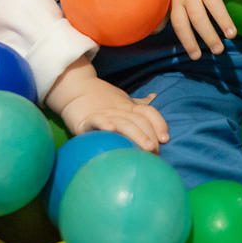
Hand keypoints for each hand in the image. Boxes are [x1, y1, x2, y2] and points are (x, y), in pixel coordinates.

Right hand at [45, 58, 169, 150]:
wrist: (75, 90)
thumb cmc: (102, 101)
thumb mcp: (123, 101)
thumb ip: (138, 104)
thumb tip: (154, 97)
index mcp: (129, 107)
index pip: (149, 112)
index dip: (159, 123)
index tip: (166, 139)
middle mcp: (120, 110)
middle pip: (139, 120)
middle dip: (150, 135)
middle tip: (156, 152)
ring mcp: (104, 114)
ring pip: (123, 123)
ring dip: (137, 134)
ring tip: (147, 147)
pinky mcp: (86, 120)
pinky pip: (96, 121)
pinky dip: (104, 123)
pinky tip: (111, 129)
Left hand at [166, 0, 241, 59]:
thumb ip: (165, 12)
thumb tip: (154, 32)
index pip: (180, 23)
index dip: (187, 40)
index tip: (197, 55)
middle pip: (198, 17)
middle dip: (208, 35)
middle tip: (218, 50)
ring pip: (214, 3)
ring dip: (223, 19)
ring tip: (232, 34)